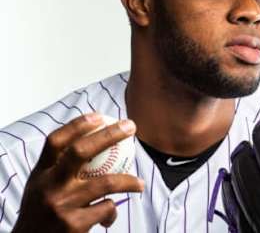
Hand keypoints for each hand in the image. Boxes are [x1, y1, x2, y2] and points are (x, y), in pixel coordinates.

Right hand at [12, 113, 143, 232]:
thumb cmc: (41, 212)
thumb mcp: (41, 186)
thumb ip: (59, 167)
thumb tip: (93, 141)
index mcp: (41, 174)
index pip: (56, 141)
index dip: (77, 125)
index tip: (99, 115)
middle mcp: (50, 186)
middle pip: (81, 152)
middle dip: (109, 135)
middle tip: (130, 127)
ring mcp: (62, 205)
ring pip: (107, 183)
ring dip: (129, 181)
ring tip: (140, 184)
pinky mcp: (74, 225)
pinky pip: (105, 209)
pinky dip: (111, 211)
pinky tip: (110, 216)